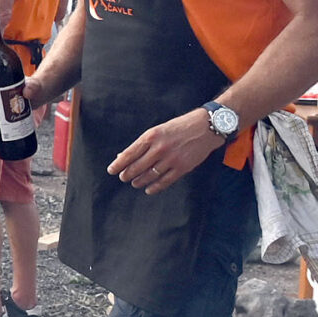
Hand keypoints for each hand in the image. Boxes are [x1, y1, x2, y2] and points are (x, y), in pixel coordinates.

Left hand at [108, 109, 226, 193]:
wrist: (206, 127)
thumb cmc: (179, 127)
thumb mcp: (158, 130)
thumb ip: (142, 144)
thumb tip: (123, 156)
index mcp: (151, 136)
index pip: (129, 154)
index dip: (118, 164)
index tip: (111, 170)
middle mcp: (159, 148)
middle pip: (137, 167)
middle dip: (127, 174)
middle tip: (123, 178)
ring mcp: (171, 159)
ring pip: (149, 176)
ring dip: (139, 181)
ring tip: (134, 183)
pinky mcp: (182, 168)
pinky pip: (164, 181)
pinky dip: (154, 187)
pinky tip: (148, 189)